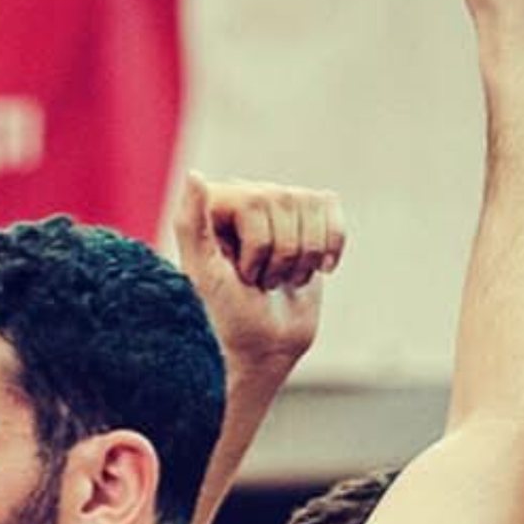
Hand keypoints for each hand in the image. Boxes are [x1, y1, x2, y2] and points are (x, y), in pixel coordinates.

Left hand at [174, 172, 344, 377]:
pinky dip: (332, 247)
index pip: (257, 201)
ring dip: (304, 258)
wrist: (262, 349)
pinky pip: (332, 213)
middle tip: (262, 283)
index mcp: (216, 204)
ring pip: (312, 209)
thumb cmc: (226, 316)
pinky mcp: (309, 223)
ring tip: (280, 280)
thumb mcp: (203, 274)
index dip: (258, 248)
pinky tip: (318, 270)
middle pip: (288, 202)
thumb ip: (190, 224)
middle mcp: (246, 197)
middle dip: (282, 256)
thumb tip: (195, 174)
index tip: (242, 277)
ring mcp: (279, 210)